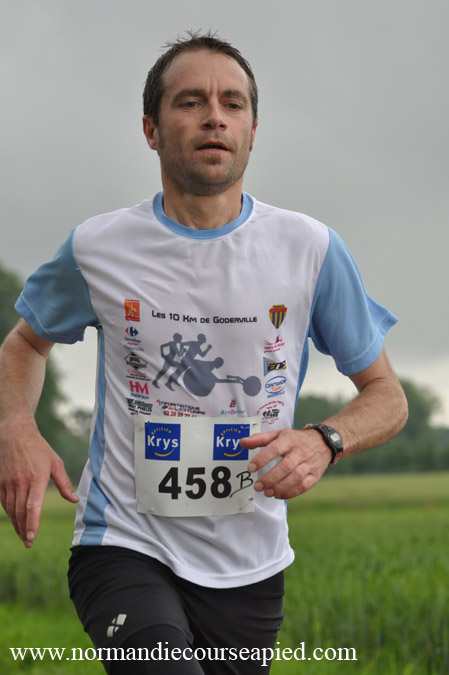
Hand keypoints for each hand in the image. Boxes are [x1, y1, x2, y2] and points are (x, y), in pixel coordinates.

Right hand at [0, 420, 77, 547]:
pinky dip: (10, 514)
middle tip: (29, 543)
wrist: (15, 435)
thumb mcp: (55, 462)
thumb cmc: (39, 449)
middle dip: (24, 530)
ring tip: (24, 536)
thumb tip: (74, 500)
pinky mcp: (0, 482)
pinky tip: (16, 521)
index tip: (32, 537)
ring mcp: (8, 483)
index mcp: (36, 478)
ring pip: (11, 510)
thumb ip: (64, 483)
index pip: (32, 506)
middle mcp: (20, 482)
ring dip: (17, 525)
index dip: (32, 523)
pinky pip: (4, 503)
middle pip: (21, 512)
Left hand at [241, 428, 331, 498]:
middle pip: (286, 466)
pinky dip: (291, 492)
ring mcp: (309, 464)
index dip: (262, 459)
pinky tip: (279, 494)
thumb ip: (259, 439)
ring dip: (279, 487)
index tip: (251, 468)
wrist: (323, 442)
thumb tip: (242, 442)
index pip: (275, 449)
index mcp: (289, 440)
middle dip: (270, 478)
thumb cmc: (296, 439)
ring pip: (295, 478)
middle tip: (257, 486)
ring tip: (266, 492)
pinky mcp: (315, 475)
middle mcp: (300, 452)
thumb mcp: (278, 434)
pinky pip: (304, 486)